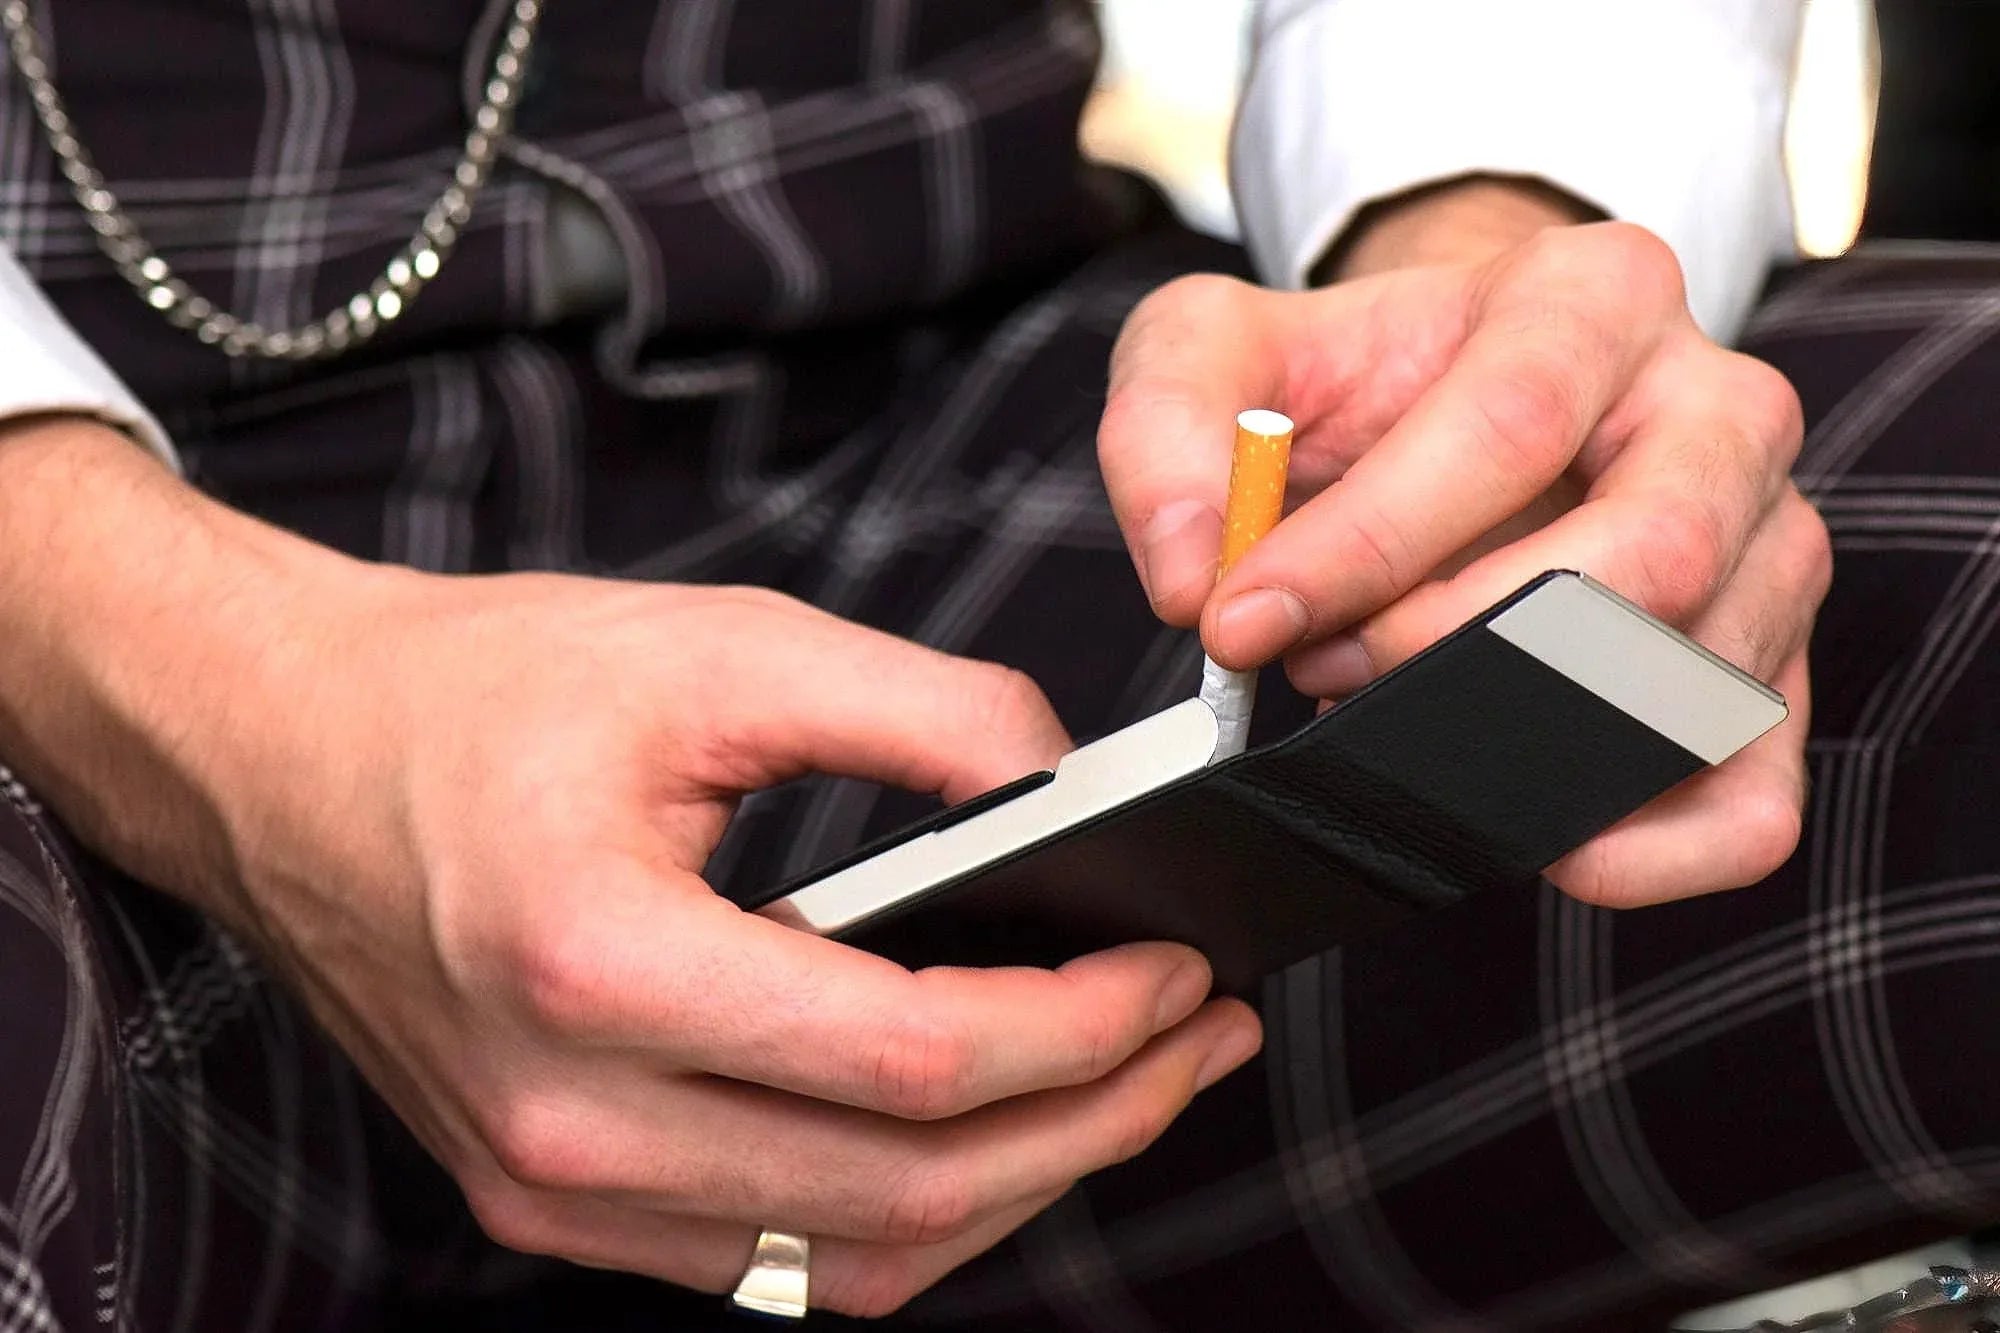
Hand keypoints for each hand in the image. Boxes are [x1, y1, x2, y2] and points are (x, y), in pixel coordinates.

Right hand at [0, 425, 1259, 1317]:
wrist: (283, 754)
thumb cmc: (474, 692)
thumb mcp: (715, 646)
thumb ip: (916, 709)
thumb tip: (1065, 781)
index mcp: (600, 963)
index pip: (911, 1063)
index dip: (1082, 1028)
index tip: (1175, 968)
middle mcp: (570, 1118)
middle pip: (907, 1192)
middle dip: (1093, 1122)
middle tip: (1193, 1037)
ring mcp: (554, 1186)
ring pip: (857, 1259)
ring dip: (1016, 1186)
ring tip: (1123, 1086)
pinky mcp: (551, 1198)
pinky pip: (778, 1262)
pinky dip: (906, 1210)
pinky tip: (983, 1128)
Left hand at [1100, 190, 1830, 906]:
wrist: (1443, 405)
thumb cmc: (1346, 384)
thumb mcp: (1218, 350)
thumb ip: (1167, 427)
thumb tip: (1188, 575)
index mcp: (1598, 296)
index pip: (1509, 426)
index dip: (1367, 544)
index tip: (1243, 620)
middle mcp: (1719, 411)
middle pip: (1643, 555)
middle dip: (1446, 645)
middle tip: (1319, 668)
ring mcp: (1768, 546)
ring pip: (1693, 681)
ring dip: (1520, 741)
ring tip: (1385, 716)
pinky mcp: (1766, 673)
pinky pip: (1753, 799)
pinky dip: (1647, 848)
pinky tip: (1535, 844)